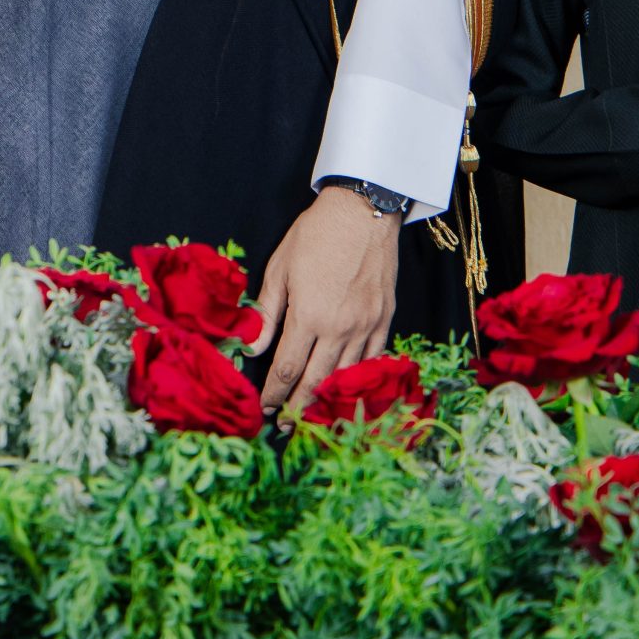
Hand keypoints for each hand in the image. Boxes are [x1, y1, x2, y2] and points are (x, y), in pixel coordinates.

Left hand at [248, 185, 399, 416]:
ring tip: (315, 417)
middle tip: (287, 426)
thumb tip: (252, 347)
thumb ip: (267, 312)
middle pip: (316, 382)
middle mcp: (339, 329)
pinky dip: (360, 381)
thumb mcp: (280, 268)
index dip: (275, 393)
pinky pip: (373, 361)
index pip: (287, 369)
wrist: (363, 211)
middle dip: (299, 408)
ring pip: (346, 378)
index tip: (266, 407)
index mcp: (309, 316)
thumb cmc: (316, 235)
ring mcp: (366, 327)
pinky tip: (350, 391)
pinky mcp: (385, 321)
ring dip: (328, 401)